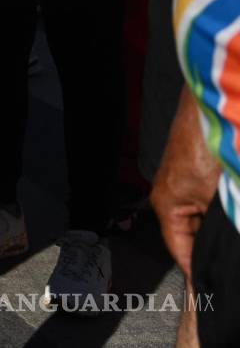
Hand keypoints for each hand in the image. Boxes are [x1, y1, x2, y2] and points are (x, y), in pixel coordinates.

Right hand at [152, 91, 219, 276]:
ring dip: (219, 231)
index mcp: (167, 205)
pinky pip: (208, 206)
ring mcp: (185, 186)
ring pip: (203, 221)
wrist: (211, 106)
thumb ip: (222, 223)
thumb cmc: (204, 145)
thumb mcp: (217, 195)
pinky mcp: (199, 176)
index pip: (181, 252)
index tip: (211, 292)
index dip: (197, 273)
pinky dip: (221, 214)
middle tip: (227, 266)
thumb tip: (228, 247)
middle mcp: (171, 197)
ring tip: (230, 235)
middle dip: (211, 250)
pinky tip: (232, 212)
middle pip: (191, 237)